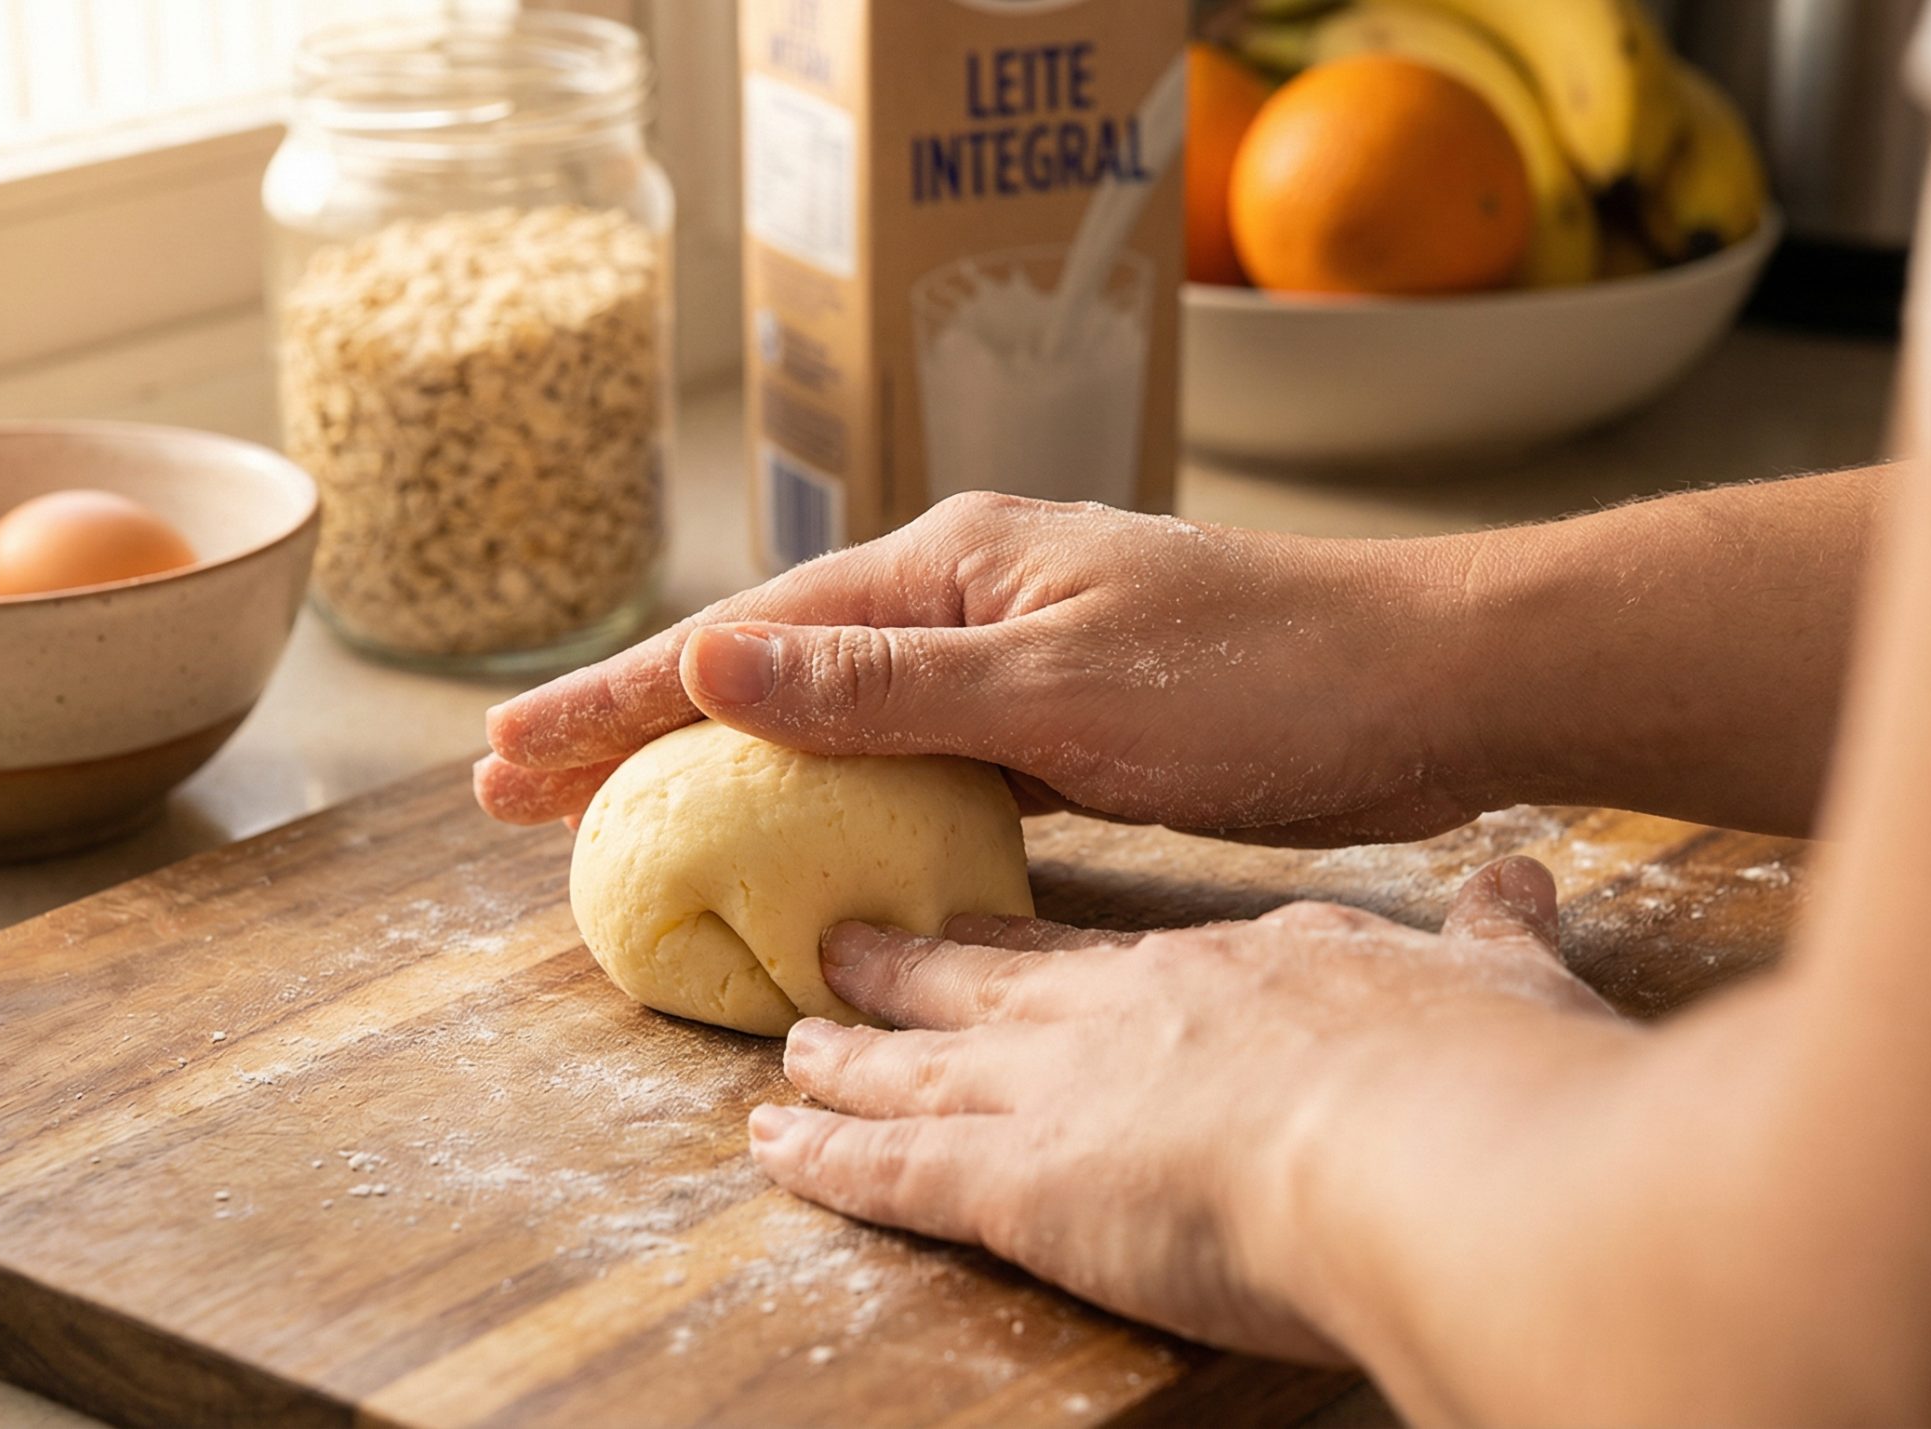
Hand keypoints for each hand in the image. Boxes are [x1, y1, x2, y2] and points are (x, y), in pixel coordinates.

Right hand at [479, 493, 1492, 844]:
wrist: (1427, 690)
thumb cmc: (1259, 681)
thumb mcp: (1056, 687)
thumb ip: (881, 685)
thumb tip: (710, 664)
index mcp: (949, 565)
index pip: (744, 641)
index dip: (618, 702)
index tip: (503, 758)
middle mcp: (965, 596)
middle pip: (764, 668)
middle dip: (634, 726)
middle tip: (507, 788)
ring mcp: (1009, 656)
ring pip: (826, 714)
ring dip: (715, 762)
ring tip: (610, 812)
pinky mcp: (1057, 718)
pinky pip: (903, 754)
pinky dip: (823, 792)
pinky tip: (788, 831)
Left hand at [745, 857, 1622, 1361]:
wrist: (1431, 1143)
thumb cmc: (1478, 1075)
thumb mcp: (1499, 981)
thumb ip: (1493, 941)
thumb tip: (1523, 886)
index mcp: (1235, 966)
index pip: (1119, 951)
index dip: (1053, 950)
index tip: (1011, 939)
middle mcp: (1126, 1008)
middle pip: (995, 981)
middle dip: (918, 968)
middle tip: (851, 949)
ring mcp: (1060, 1085)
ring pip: (920, 1059)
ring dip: (852, 1051)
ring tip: (796, 1040)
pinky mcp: (1017, 1180)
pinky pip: (892, 1164)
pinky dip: (826, 1153)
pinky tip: (775, 1142)